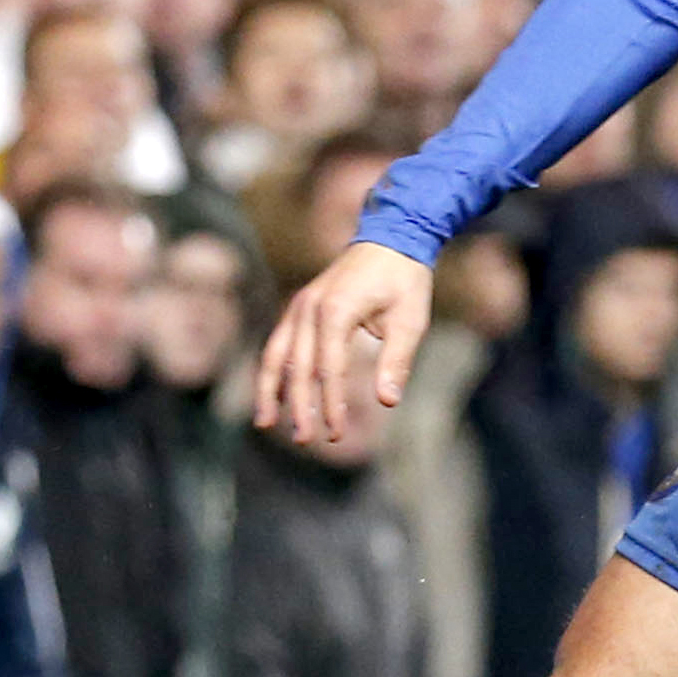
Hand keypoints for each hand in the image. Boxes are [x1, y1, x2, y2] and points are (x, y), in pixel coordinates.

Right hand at [253, 240, 433, 453]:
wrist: (392, 237)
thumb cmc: (405, 280)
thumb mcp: (410, 319)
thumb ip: (396, 360)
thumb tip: (388, 401)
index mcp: (337, 310)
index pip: (329, 368)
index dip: (330, 404)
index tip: (336, 433)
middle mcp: (310, 308)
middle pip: (298, 367)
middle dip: (300, 406)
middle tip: (305, 439)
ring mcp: (300, 306)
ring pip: (276, 354)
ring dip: (271, 391)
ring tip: (266, 423)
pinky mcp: (300, 308)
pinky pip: (279, 343)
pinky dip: (273, 370)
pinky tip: (274, 396)